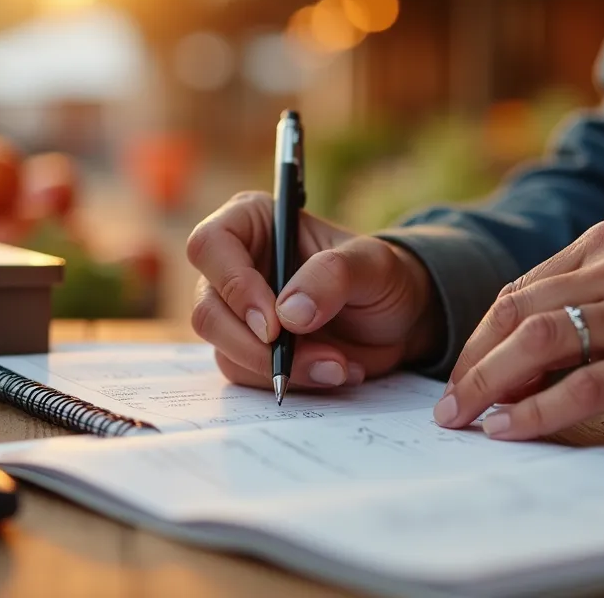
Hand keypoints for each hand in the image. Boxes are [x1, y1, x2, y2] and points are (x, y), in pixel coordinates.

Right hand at [187, 191, 438, 389]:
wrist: (396, 321)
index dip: (234, 285)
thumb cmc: (380, 277)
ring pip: (224, 349)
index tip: (274, 324)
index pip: (211, 244)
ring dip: (279, 368)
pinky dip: (291, 381)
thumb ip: (333, 276)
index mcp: (253, 222)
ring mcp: (237, 312)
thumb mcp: (373, 266)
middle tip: (307, 357)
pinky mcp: (248, 350)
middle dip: (256, 345)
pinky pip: (247, 375)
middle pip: (207, 308)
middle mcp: (235, 265)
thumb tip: (288, 314)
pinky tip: (333, 371)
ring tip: (338, 365)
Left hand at [433, 220, 603, 450]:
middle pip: (520, 312)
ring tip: (465, 420)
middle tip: (448, 407)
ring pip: (541, 342)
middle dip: (473, 364)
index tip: (459, 379)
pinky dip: (535, 412)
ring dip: (490, 385)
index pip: (521, 291)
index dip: (480, 340)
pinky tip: (509, 430)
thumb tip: (508, 361)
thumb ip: (587, 308)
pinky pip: (582, 386)